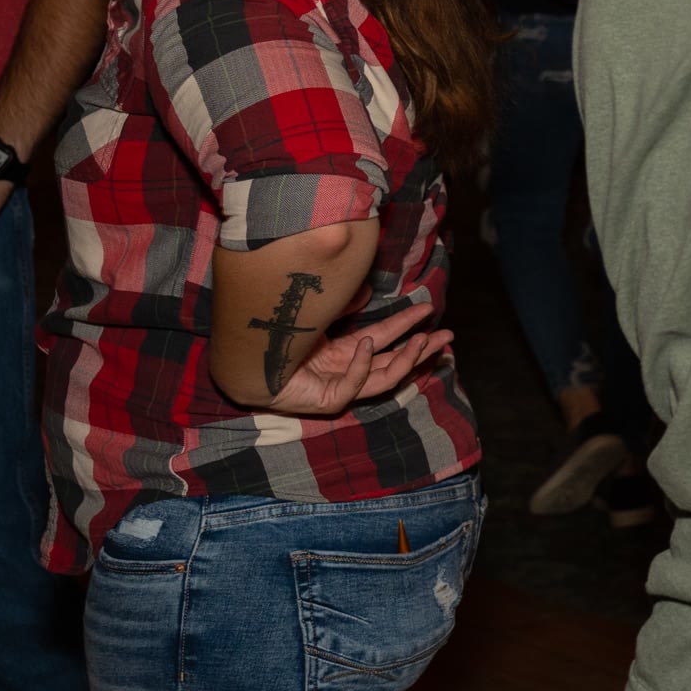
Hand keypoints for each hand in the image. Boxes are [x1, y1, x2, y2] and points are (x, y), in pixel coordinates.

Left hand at [251, 301, 454, 419]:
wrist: (242, 363)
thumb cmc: (274, 339)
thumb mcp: (316, 315)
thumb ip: (341, 305)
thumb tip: (367, 289)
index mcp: (343, 352)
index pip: (385, 337)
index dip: (407, 324)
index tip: (429, 309)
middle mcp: (345, 370)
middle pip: (394, 361)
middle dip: (422, 349)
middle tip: (449, 338)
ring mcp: (339, 388)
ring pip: (384, 377)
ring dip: (407, 360)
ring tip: (425, 342)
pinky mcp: (328, 401)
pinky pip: (353, 386)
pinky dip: (362, 366)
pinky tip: (368, 346)